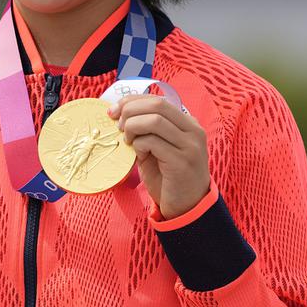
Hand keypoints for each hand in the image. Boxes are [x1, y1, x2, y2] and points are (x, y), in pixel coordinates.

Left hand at [110, 94, 209, 219]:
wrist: (186, 207)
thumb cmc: (168, 177)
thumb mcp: (158, 148)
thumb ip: (146, 130)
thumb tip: (118, 112)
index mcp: (188, 123)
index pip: (158, 100)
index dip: (132, 101)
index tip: (113, 110)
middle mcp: (193, 130)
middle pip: (158, 105)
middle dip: (131, 110)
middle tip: (117, 125)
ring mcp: (190, 146)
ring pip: (155, 121)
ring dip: (133, 127)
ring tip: (127, 140)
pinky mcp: (182, 162)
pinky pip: (153, 142)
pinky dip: (139, 145)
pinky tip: (138, 155)